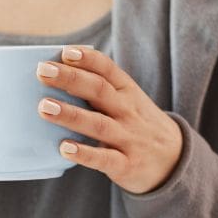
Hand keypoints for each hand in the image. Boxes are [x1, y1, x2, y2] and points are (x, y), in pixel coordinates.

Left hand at [35, 46, 182, 193]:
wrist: (175, 161)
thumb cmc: (138, 125)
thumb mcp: (128, 102)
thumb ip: (99, 90)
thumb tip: (56, 74)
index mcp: (128, 92)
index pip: (108, 69)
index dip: (88, 59)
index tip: (65, 52)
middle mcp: (128, 112)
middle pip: (99, 90)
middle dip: (70, 79)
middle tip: (42, 72)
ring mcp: (128, 138)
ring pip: (98, 124)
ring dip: (70, 114)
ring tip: (44, 107)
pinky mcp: (126, 165)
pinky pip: (104, 159)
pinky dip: (84, 153)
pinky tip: (64, 148)